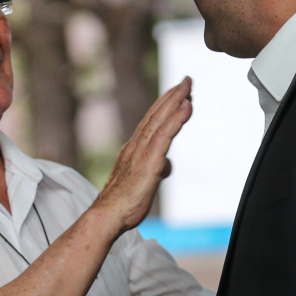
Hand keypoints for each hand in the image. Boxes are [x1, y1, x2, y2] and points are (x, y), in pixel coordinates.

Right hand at [93, 76, 192, 233]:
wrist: (107, 215)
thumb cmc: (123, 203)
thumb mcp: (143, 182)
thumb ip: (155, 168)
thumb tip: (166, 165)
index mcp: (133, 149)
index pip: (151, 122)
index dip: (164, 105)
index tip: (177, 93)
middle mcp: (136, 145)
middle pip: (156, 115)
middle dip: (172, 96)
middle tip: (186, 80)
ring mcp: (141, 152)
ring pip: (160, 120)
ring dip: (175, 101)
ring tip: (188, 86)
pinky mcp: (148, 161)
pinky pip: (165, 135)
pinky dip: (176, 119)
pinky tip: (187, 107)